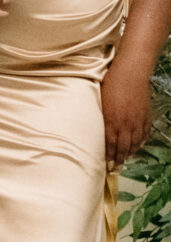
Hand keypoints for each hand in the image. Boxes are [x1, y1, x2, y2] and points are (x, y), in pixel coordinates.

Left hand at [103, 58, 154, 172]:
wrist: (130, 72)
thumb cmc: (110, 83)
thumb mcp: (99, 100)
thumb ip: (99, 116)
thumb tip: (96, 129)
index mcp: (111, 120)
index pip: (110, 144)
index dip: (109, 157)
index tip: (106, 166)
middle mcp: (125, 124)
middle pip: (122, 147)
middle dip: (118, 160)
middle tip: (115, 169)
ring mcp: (137, 121)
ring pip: (134, 143)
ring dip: (129, 153)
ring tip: (124, 160)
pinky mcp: (145, 116)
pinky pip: (144, 134)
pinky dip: (140, 143)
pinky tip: (136, 147)